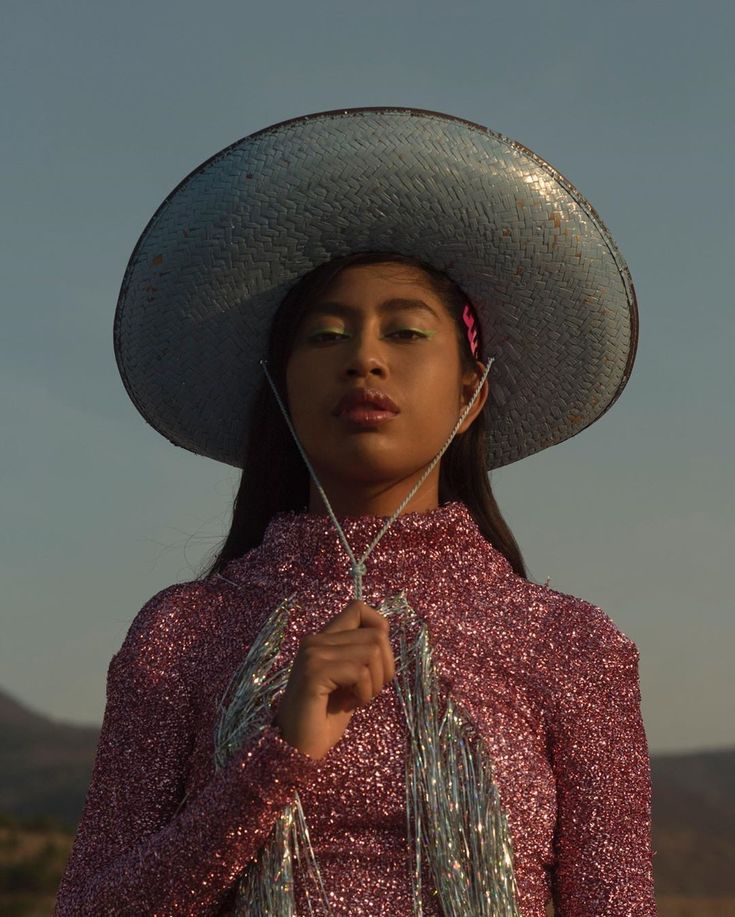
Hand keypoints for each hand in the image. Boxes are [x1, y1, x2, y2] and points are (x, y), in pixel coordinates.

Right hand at [273, 599, 395, 759]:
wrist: (298, 750)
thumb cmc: (325, 719)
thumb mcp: (349, 681)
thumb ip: (361, 656)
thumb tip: (384, 635)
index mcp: (322, 639)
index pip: (359, 607)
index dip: (379, 628)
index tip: (376, 661)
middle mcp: (315, 640)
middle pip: (376, 634)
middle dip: (386, 667)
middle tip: (368, 691)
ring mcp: (312, 655)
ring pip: (372, 650)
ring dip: (376, 682)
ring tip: (357, 698)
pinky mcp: (313, 673)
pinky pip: (360, 671)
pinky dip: (365, 692)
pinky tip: (350, 704)